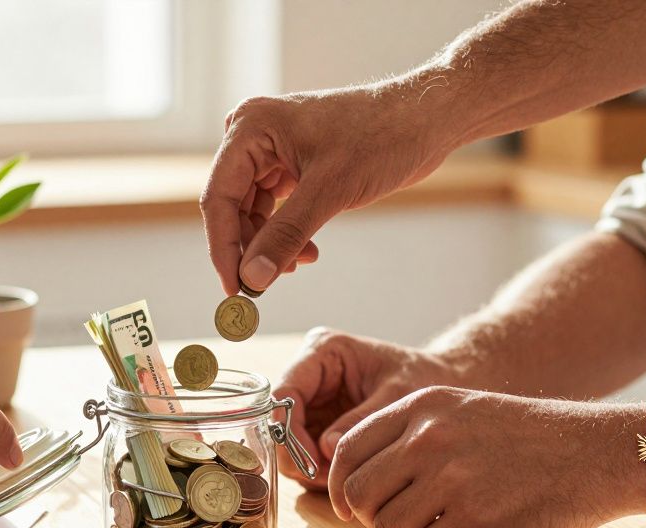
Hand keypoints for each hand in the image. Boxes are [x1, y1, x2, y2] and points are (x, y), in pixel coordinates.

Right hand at [201, 80, 456, 295]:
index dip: (223, 248)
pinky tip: (307, 252)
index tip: (234, 288)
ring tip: (298, 265)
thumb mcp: (330, 191)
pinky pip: (274, 208)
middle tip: (264, 286)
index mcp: (251, 128)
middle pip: (232, 207)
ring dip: (269, 244)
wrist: (426, 120)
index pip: (219, 197)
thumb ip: (285, 235)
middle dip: (249, 248)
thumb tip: (252, 278)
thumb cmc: (382, 137)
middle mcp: (253, 135)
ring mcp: (272, 151)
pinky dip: (285, 234)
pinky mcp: (292, 165)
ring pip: (252, 212)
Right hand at [274, 328, 457, 488]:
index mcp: (323, 351)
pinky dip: (320, 470)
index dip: (289, 428)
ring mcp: (313, 400)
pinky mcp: (319, 423)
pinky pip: (305, 452)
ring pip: (288, 441)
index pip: (285, 391)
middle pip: (280, 420)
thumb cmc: (422, 377)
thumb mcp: (396, 395)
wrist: (442, 381)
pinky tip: (346, 477)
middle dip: (299, 453)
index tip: (311, 459)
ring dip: (309, 466)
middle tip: (328, 478)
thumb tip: (327, 450)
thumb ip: (361, 420)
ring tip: (343, 479)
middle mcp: (310, 374)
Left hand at [329, 387, 640, 527]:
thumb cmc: (536, 436)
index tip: (350, 503)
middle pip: (358, 493)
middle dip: (370, 516)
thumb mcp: (464, 409)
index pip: (347, 449)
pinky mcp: (475, 518)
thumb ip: (411, 434)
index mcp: (422, 405)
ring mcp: (450, 477)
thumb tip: (358, 477)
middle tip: (396, 521)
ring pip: (386, 527)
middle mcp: (428, 437)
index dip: (340, 484)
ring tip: (438, 525)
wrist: (601, 451)